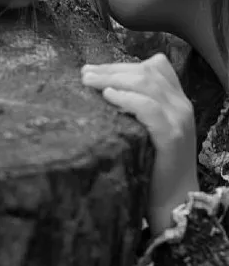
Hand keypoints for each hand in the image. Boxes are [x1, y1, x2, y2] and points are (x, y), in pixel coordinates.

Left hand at [81, 53, 198, 235]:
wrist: (174, 202)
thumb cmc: (153, 167)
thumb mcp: (149, 131)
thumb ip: (138, 110)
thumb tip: (103, 91)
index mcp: (177, 100)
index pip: (156, 66)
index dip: (124, 64)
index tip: (95, 69)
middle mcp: (181, 105)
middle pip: (146, 72)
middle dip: (112, 69)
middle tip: (85, 73)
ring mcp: (179, 119)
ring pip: (146, 84)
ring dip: (113, 79)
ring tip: (89, 81)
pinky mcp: (172, 136)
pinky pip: (148, 108)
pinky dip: (127, 98)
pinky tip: (109, 96)